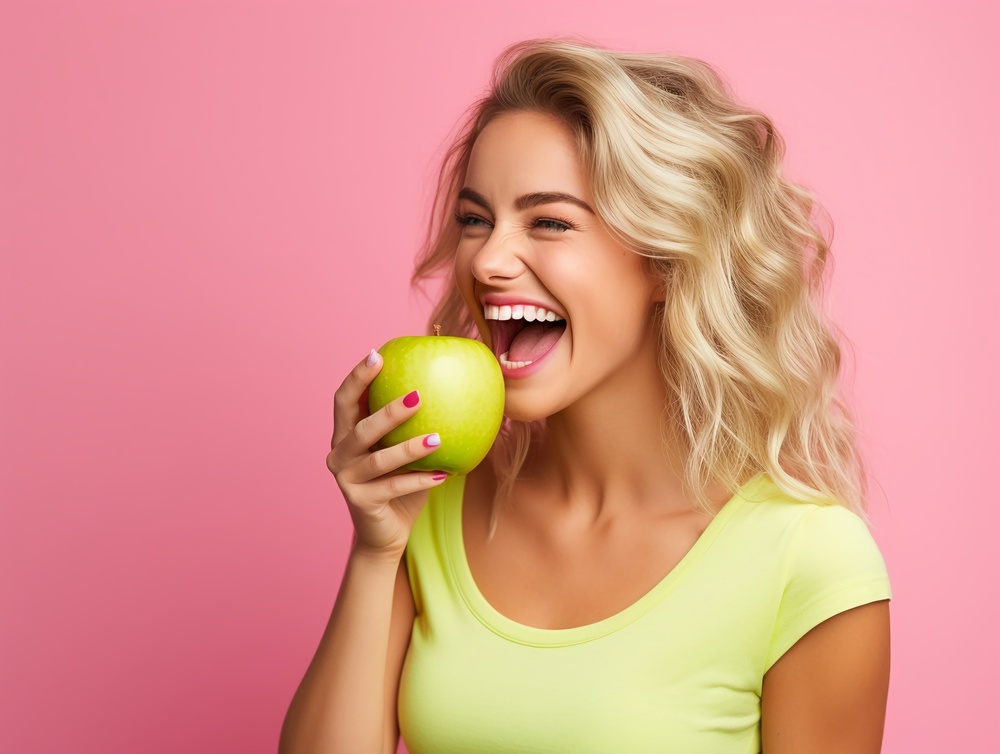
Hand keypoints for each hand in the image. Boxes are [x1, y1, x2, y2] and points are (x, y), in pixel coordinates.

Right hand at [326, 350, 446, 558]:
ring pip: (378, 459)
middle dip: (387, 410)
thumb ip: (413, 423)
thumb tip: (447, 382)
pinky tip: (445, 474)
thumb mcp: (403, 450)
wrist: (385, 533)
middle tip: (418, 396)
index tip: (378, 354)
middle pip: (360, 427)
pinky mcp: (359, 502)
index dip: (358, 377)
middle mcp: (338, 454)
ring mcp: (346, 480)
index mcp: (344, 435)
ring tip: (438, 439)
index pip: (344, 400)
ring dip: (409, 448)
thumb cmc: (399, 483)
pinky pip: (393, 487)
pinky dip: (420, 479)